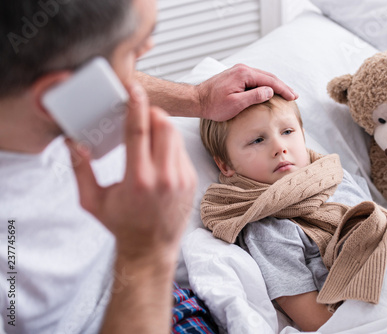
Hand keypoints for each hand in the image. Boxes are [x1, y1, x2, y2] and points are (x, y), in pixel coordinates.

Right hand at [66, 82, 196, 261]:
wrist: (151, 248)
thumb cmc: (122, 225)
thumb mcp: (93, 201)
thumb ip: (81, 170)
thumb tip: (73, 143)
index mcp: (138, 180)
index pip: (139, 131)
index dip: (136, 106)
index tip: (134, 90)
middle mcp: (164, 177)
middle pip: (163, 125)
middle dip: (150, 113)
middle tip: (139, 114)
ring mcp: (181, 178)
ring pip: (175, 135)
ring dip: (160, 126)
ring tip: (146, 133)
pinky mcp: (190, 179)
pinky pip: (181, 150)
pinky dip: (168, 144)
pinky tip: (157, 154)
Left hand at [196, 64, 298, 120]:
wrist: (197, 100)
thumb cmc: (214, 104)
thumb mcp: (236, 104)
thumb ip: (254, 96)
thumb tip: (270, 91)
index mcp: (244, 74)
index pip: (269, 81)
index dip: (283, 89)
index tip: (293, 97)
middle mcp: (243, 69)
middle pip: (268, 77)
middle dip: (282, 86)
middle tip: (294, 95)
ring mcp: (239, 71)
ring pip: (262, 77)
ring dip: (275, 85)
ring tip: (285, 93)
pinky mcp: (236, 76)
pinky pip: (255, 79)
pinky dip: (265, 84)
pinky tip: (270, 91)